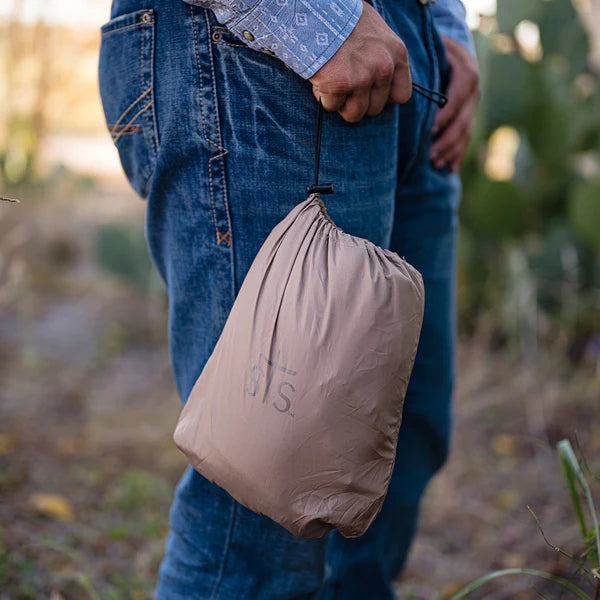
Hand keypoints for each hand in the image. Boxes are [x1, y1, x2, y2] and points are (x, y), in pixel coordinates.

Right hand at [308, 0, 411, 123]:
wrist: (317, 10)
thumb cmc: (341, 19)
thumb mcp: (374, 33)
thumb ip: (381, 57)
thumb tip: (377, 84)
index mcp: (397, 54)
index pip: (401, 96)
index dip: (382, 97)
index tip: (369, 91)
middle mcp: (384, 68)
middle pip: (375, 109)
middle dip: (357, 102)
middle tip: (344, 84)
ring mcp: (363, 78)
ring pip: (355, 114)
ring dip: (340, 104)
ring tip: (332, 83)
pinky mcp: (341, 85)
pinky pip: (331, 106)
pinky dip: (323, 97)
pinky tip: (320, 78)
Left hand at [430, 35, 478, 172]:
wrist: (449, 48)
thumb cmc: (433, 48)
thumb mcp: (431, 47)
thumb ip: (425, 61)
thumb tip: (404, 79)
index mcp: (466, 72)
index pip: (458, 96)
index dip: (447, 114)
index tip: (431, 129)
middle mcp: (473, 91)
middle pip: (463, 120)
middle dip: (447, 140)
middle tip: (431, 156)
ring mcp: (472, 106)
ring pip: (465, 132)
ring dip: (451, 151)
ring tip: (436, 165)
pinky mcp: (468, 116)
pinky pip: (465, 138)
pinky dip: (457, 154)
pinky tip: (450, 169)